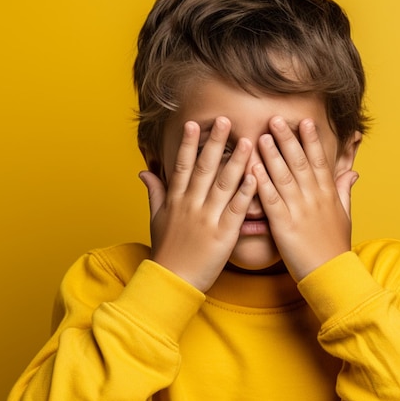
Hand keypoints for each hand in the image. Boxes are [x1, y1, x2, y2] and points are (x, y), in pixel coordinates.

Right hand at [140, 118, 256, 291]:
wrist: (172, 281)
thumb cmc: (166, 251)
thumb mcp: (156, 219)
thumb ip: (154, 192)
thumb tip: (143, 171)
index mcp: (176, 200)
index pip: (182, 165)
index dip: (188, 144)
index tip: (193, 123)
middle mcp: (191, 205)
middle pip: (204, 168)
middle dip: (214, 142)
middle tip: (225, 119)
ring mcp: (208, 218)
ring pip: (224, 184)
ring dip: (236, 161)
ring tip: (248, 141)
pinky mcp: (223, 234)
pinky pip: (237, 209)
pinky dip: (246, 192)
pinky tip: (256, 176)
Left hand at [253, 117, 357, 280]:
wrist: (331, 273)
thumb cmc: (335, 246)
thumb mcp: (345, 215)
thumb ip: (344, 190)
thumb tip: (352, 171)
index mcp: (328, 194)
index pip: (320, 160)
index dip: (311, 140)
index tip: (304, 121)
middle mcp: (314, 197)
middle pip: (300, 162)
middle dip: (287, 139)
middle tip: (275, 118)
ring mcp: (299, 210)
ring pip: (284, 176)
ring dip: (272, 154)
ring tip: (262, 135)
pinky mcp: (283, 224)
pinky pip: (271, 199)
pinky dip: (261, 182)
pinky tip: (252, 168)